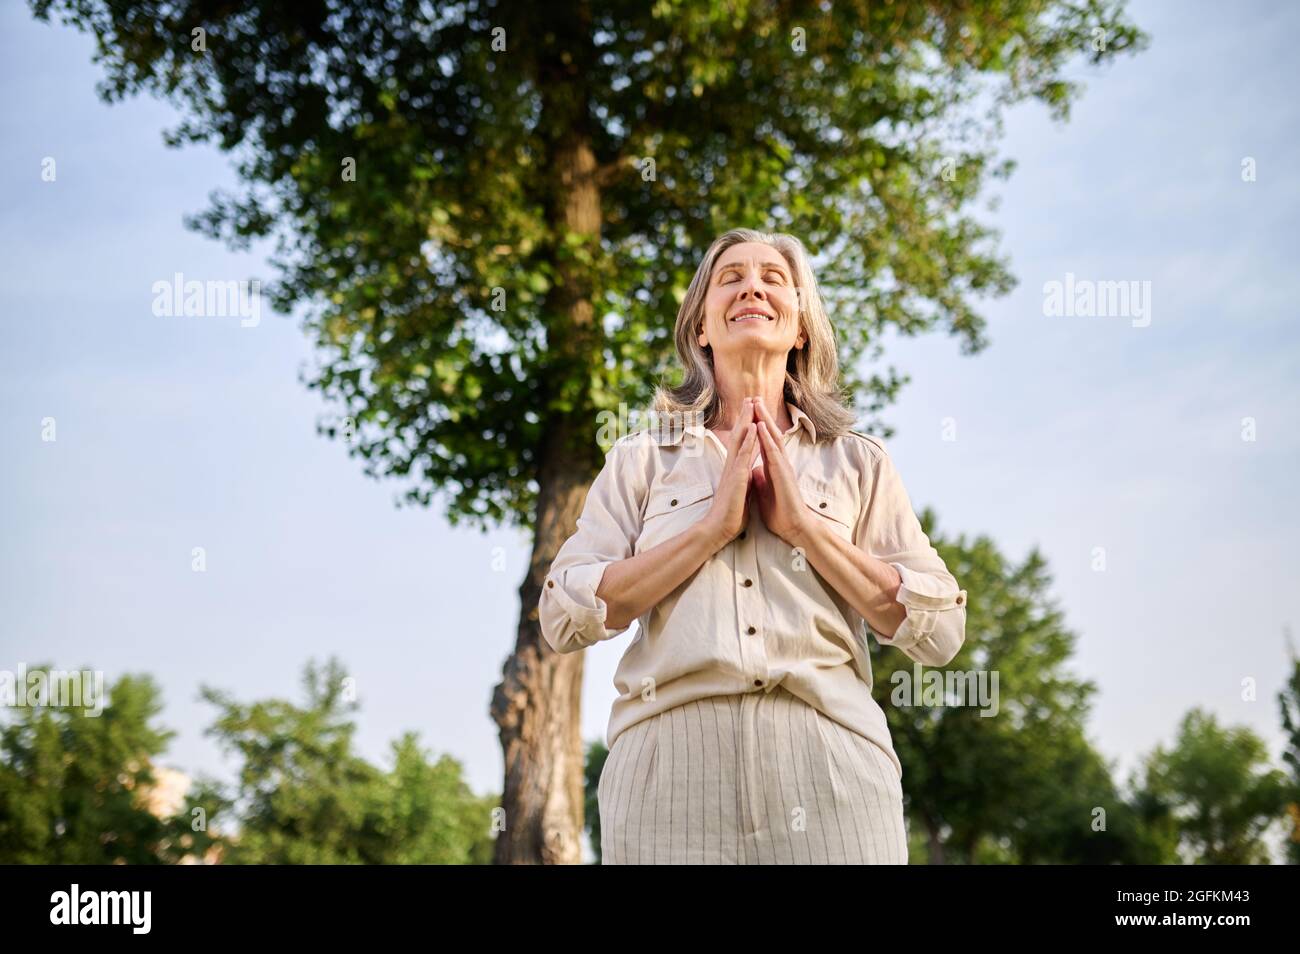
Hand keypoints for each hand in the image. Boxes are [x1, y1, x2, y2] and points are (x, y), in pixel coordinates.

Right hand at [701, 398, 758, 546]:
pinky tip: (753, 427)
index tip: (752, 411)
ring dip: (747, 420)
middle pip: (739, 435)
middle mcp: (732, 465)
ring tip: (752, 403)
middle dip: (745, 416)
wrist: (719, 528)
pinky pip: (743, 455)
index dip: (747, 426)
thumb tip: (751, 472)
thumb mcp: (742, 491)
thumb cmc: (730, 513)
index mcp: (735, 469)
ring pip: (740, 440)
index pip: (742, 443)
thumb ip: (745, 479)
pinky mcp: (736, 477)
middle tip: (751, 398)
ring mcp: (733, 470)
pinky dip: (749, 440)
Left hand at [749, 399, 812, 546]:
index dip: (758, 425)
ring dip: (765, 419)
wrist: (794, 527)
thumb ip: (760, 479)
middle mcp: (779, 463)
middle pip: (770, 434)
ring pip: (774, 437)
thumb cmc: (781, 512)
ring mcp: (782, 467)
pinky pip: (774, 452)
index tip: (750, 410)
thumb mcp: (764, 492)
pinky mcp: (783, 474)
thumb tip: (753, 471)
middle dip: (762, 415)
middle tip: (753, 397)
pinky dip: (767, 438)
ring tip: (757, 402)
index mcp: (773, 467)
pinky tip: (761, 426)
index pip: (765, 441)